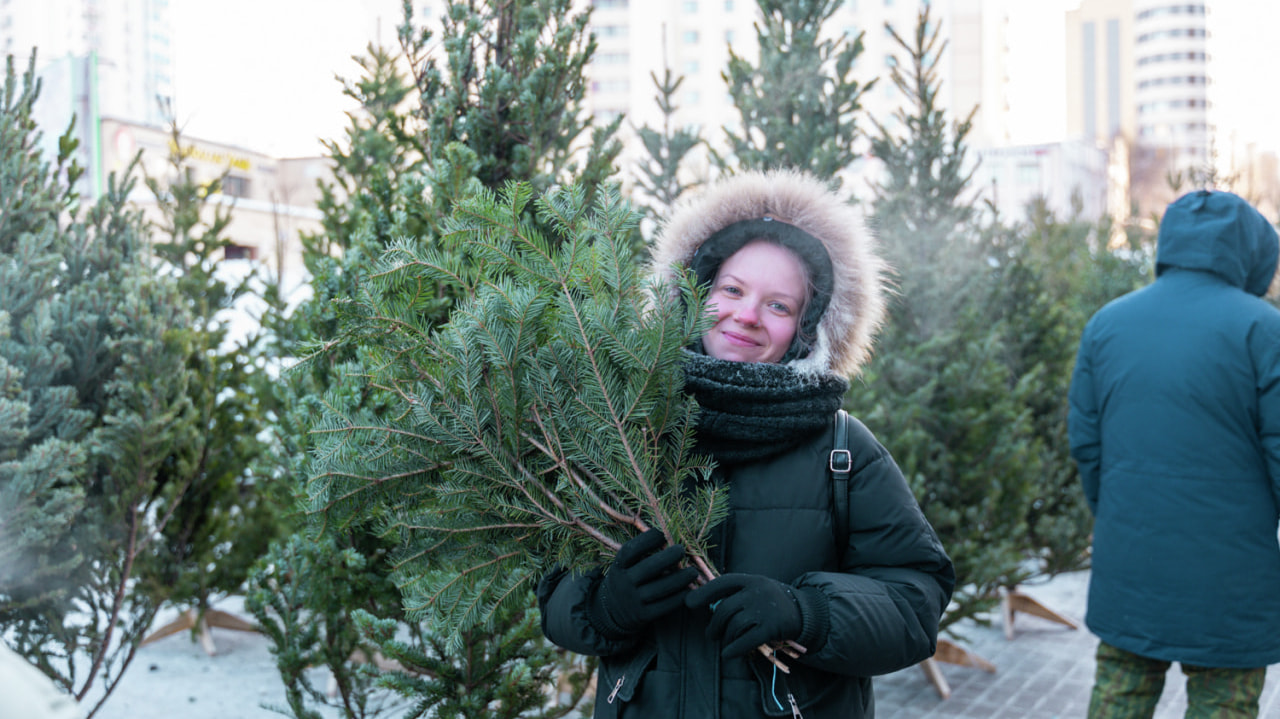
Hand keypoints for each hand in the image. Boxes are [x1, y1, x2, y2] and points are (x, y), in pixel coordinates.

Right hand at [589, 529, 699, 635]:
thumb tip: (668, 534)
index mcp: (619, 566)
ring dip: (679, 579)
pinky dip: (679, 598)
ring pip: (659, 588)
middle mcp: (624, 582)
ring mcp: (633, 601)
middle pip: (648, 568)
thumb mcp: (626, 565)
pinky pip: (664, 606)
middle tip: (681, 550)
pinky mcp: (643, 616)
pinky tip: (689, 591)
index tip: (662, 533)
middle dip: (668, 557)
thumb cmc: (628, 579)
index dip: (646, 540)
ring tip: (693, 572)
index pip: (630, 550)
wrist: (613, 611)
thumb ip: (642, 553)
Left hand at [685, 573, 803, 657]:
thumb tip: (706, 606)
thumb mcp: (757, 590)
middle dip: (714, 625)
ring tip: (725, 643)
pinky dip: (734, 649)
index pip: (722, 583)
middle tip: (711, 635)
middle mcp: (757, 591)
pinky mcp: (772, 628)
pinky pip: (746, 641)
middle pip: (724, 609)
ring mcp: (765, 609)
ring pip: (734, 626)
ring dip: (725, 638)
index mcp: (751, 580)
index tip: (689, 604)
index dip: (704, 593)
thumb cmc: (773, 602)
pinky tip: (728, 654)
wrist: (806, 612)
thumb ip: (736, 595)